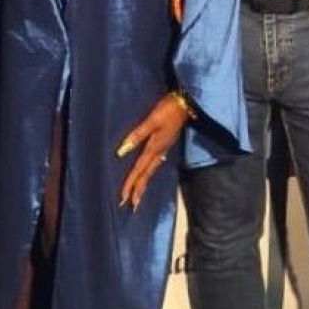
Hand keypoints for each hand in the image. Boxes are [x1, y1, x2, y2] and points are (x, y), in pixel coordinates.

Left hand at [115, 93, 188, 210]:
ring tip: (137, 196)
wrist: (187, 103)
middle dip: (138, 190)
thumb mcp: (152, 120)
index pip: (139, 170)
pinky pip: (156, 163)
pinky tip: (148, 173)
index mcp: (154, 147)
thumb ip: (137, 135)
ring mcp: (164, 148)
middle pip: (146, 175)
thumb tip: (121, 151)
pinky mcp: (166, 143)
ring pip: (151, 171)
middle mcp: (160, 151)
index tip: (123, 198)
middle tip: (130, 205)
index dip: (131, 184)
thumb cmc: (168, 109)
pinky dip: (150, 172)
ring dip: (143, 184)